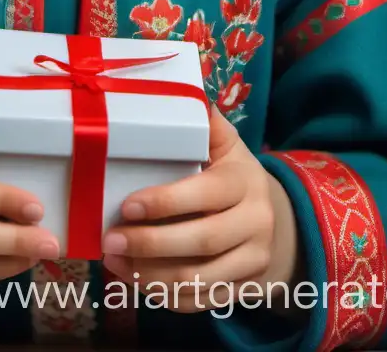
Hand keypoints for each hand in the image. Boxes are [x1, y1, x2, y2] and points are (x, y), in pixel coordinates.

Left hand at [101, 105, 302, 314]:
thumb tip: (185, 85)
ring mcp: (252, 261)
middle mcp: (255, 222)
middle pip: (201, 241)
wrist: (277, 221)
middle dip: (150, 244)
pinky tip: (134, 280)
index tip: (126, 205)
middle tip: (109, 240)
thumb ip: (205, 122)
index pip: (205, 194)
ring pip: (199, 279)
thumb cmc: (232, 174)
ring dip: (150, 276)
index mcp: (244, 181)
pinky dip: (164, 296)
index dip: (165, 202)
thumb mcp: (226, 144)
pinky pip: (200, 302)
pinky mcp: (243, 290)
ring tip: (113, 262)